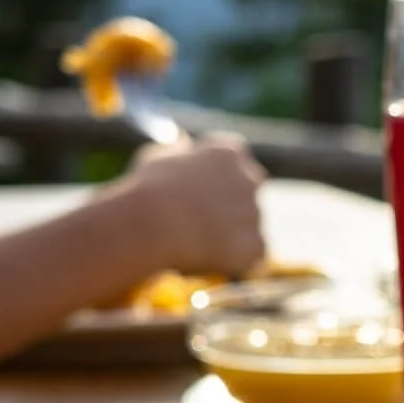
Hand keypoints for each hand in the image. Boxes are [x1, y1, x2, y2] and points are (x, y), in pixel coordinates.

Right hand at [114, 134, 266, 277]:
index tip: (199, 190)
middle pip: (248, 190)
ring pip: (248, 226)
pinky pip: (250, 255)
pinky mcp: (257, 245)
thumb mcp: (157, 155)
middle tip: (200, 220)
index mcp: (228, 151)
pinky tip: (207, 259)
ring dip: (229, 234)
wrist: (152, 223)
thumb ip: (176, 150)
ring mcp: (256, 212)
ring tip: (194, 242)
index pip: (235, 158)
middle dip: (232, 203)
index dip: (217, 176)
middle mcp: (250, 178)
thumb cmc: (147, 188)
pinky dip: (233, 261)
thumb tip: (181, 142)